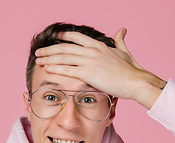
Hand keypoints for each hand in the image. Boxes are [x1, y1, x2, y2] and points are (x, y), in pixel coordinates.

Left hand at [35, 28, 165, 108]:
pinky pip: (67, 70)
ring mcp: (89, 61)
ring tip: (38, 59)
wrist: (136, 81)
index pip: (76, 37)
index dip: (63, 37)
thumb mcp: (124, 51)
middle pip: (65, 47)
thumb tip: (122, 29)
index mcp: (98, 45)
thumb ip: (120, 39)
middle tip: (39, 51)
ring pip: (63, 58)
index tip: (54, 38)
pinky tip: (46, 68)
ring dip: (48, 58)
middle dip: (49, 49)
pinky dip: (55, 68)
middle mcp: (91, 51)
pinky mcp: (88, 73)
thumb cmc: (131, 69)